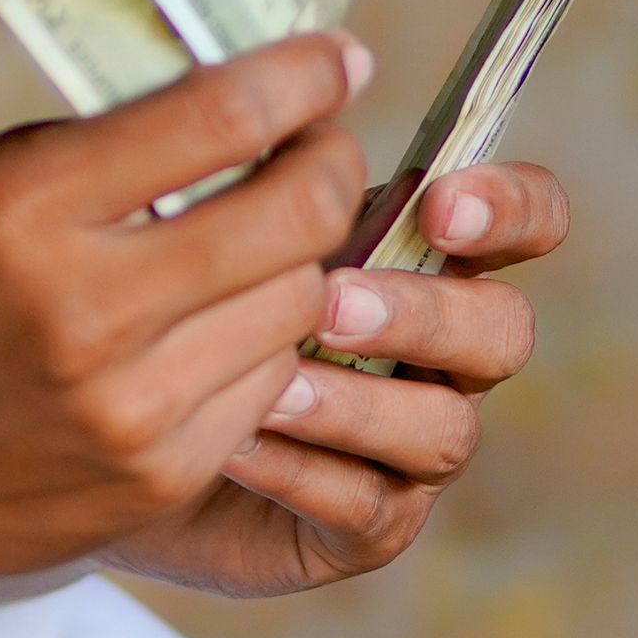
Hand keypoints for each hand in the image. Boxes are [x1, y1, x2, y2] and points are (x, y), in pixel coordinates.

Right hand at [0, 35, 378, 595]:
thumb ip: (110, 148)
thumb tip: (254, 96)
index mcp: (30, 205)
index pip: (225, 117)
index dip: (306, 78)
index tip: (338, 61)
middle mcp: (86, 305)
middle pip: (296, 215)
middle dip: (330, 168)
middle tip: (323, 152)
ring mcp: (130, 404)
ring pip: (300, 303)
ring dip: (300, 263)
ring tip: (269, 244)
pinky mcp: (157, 474)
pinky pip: (268, 384)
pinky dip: (261, 345)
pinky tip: (225, 328)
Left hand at [111, 160, 569, 599]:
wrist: (110, 432)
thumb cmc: (178, 298)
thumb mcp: (217, 223)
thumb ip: (264, 178)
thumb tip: (270, 112)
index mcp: (430, 256)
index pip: (527, 218)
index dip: (512, 208)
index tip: (442, 206)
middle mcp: (442, 351)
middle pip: (502, 330)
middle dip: (425, 313)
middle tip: (331, 301)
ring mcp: (413, 443)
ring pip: (445, 428)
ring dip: (358, 403)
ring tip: (267, 385)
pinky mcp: (369, 524)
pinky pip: (368, 505)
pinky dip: (304, 473)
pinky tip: (236, 447)